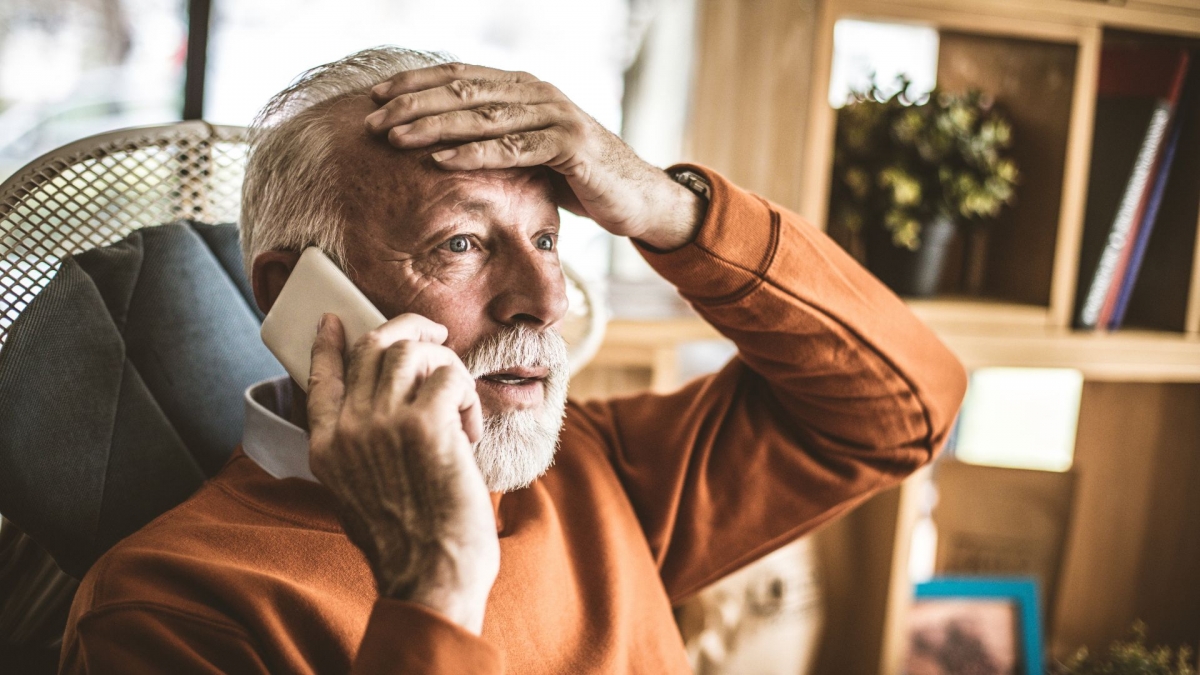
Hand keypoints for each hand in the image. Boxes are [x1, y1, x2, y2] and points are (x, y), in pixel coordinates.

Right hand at [307, 312, 497, 633]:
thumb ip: (361, 451)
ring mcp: (384, 423)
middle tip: (436, 334)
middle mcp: (348, 429)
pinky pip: (449, 377)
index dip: (328, 344)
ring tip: (460, 401)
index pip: (319, 378)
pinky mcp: (425, 424)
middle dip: (408, 330)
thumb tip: (387, 411)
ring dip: (445, 365)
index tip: (333, 322)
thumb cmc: (410, 543)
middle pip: (371, 348)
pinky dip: (467, 397)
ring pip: (411, 351)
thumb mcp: (359, 494)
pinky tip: (470, 433)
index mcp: (326, 448)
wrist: (431, 574)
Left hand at [364, 62, 704, 250]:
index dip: (415, 84)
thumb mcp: (531, 152)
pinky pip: (514, 148)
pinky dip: (474, 153)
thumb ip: (497, 139)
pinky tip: (440, 160)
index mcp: (524, 87)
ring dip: (434, 126)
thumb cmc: (578, 178)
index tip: (376, 98)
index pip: (460, 77)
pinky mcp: (570, 145)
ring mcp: (556, 115)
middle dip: (413, 104)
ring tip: (395, 137)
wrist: (637, 197)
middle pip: (464, 91)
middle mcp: (538, 92)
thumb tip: (444, 143)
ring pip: (483, 116)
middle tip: (372, 120)